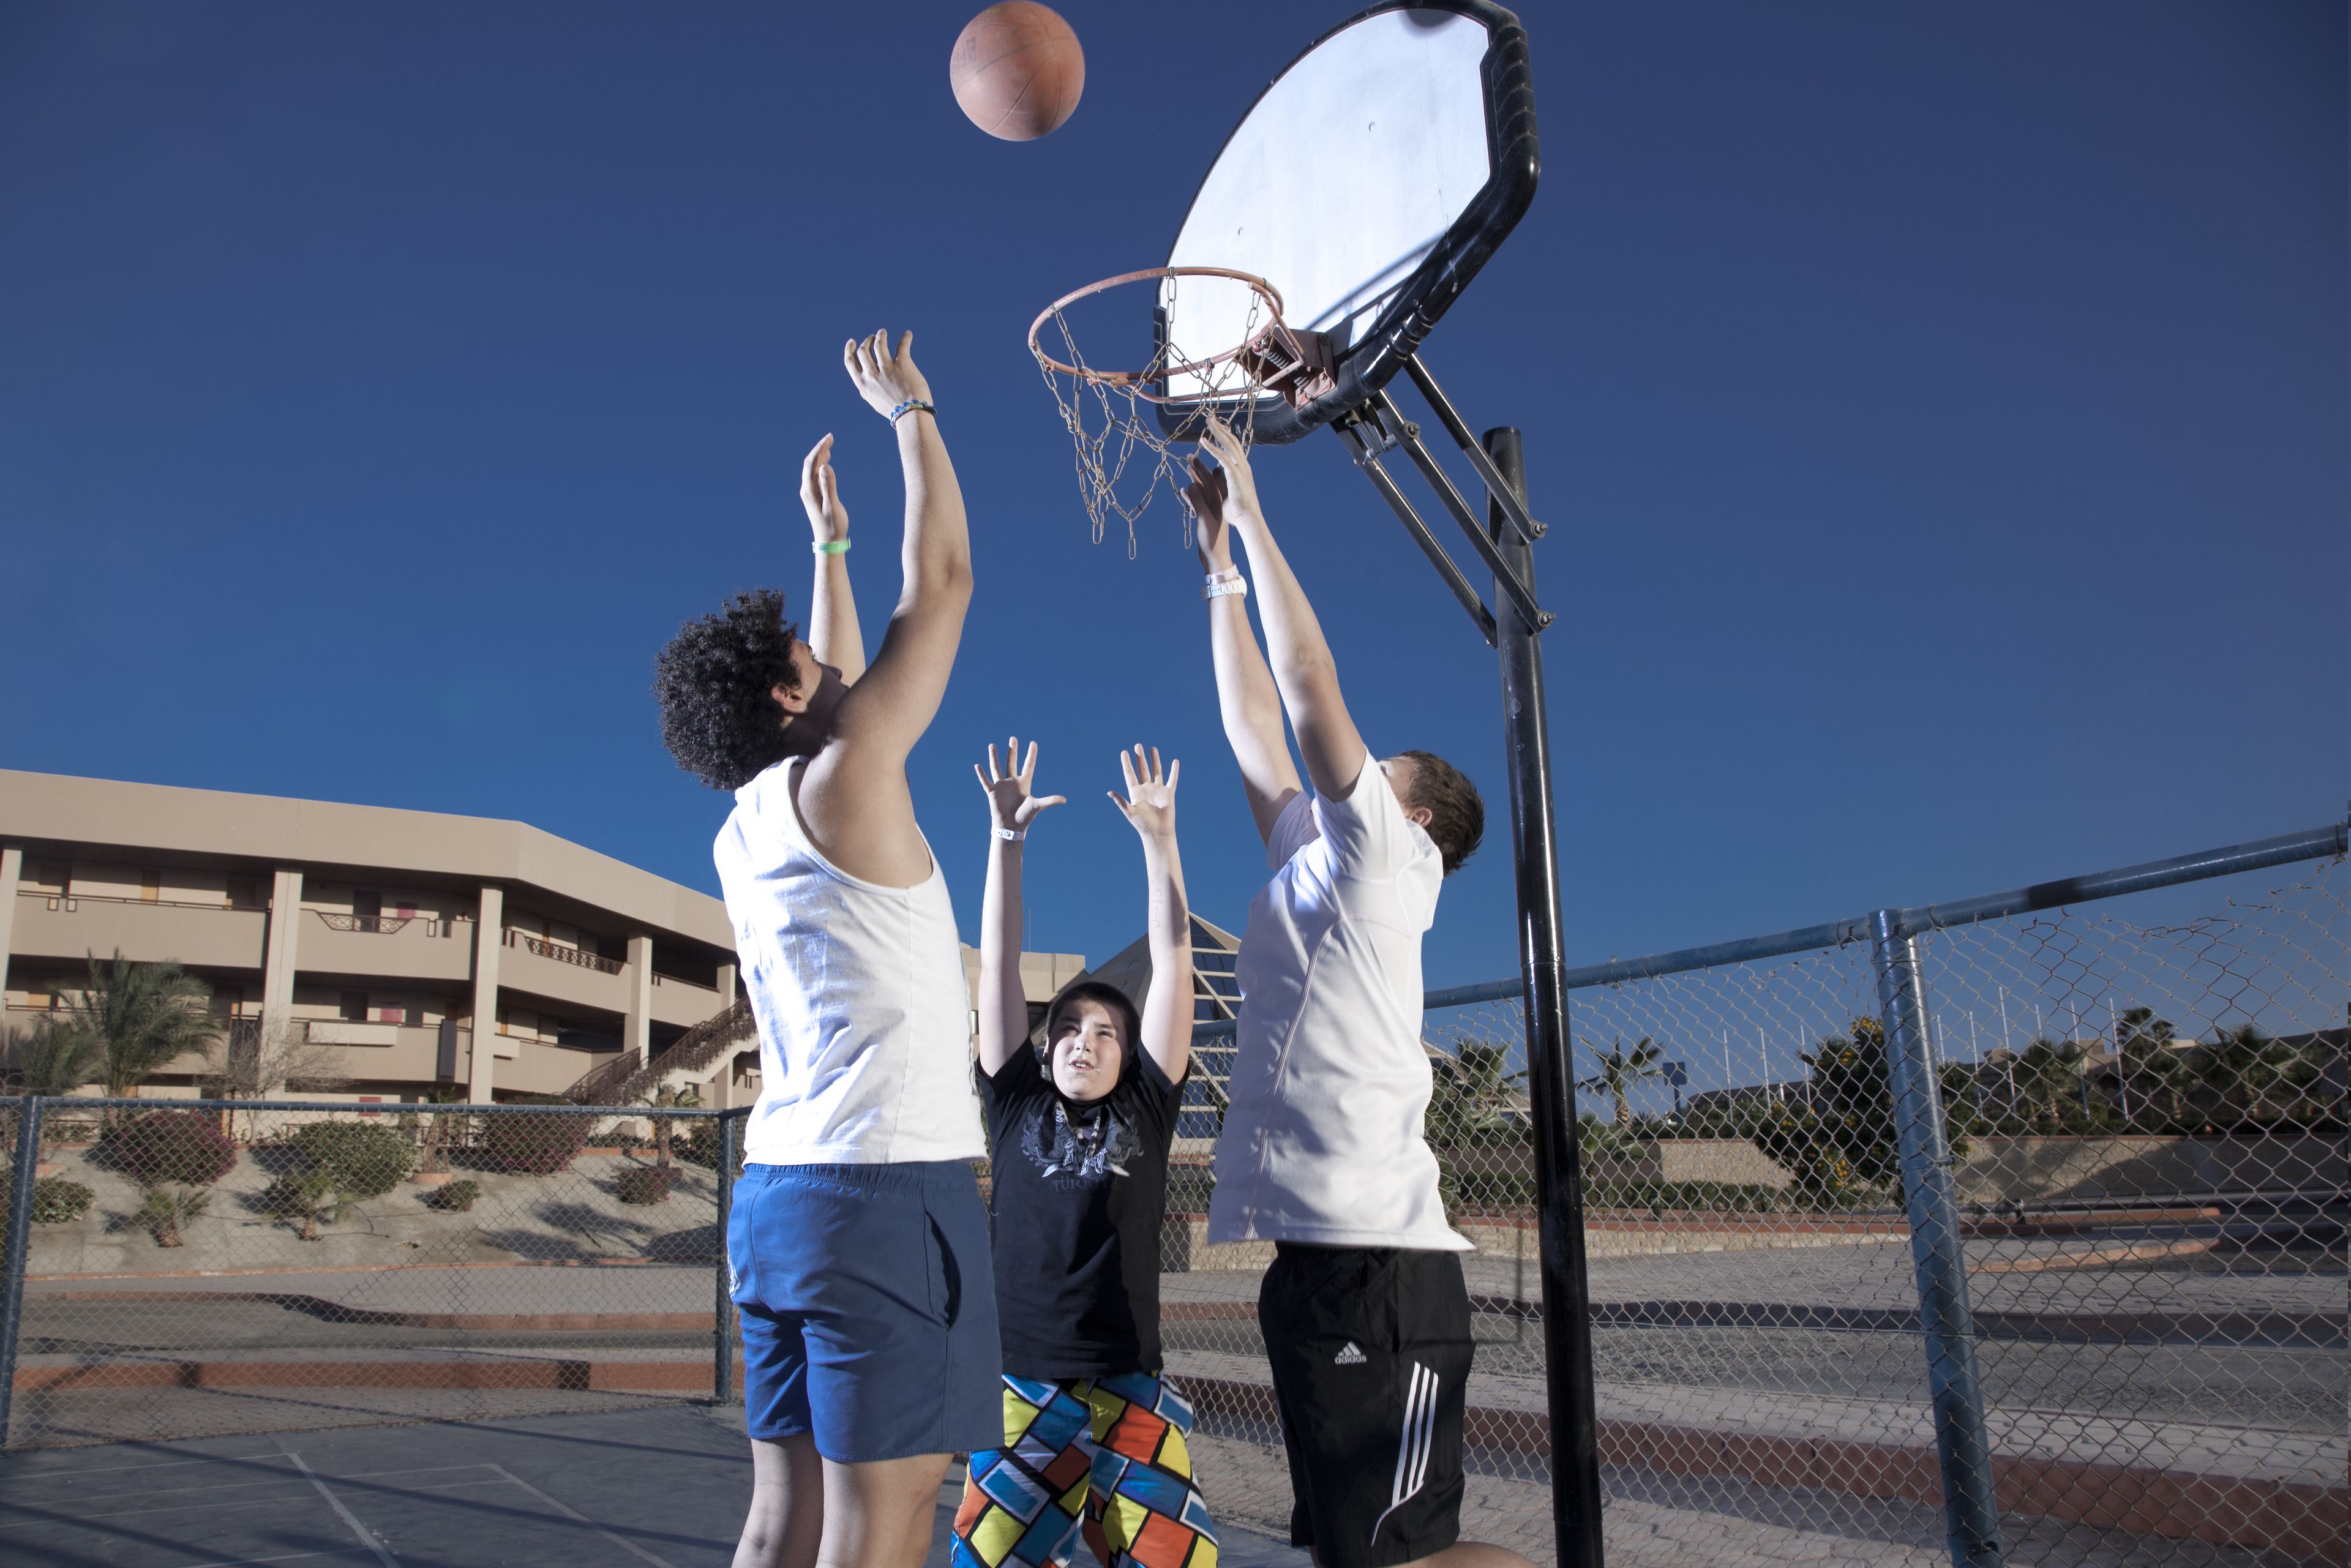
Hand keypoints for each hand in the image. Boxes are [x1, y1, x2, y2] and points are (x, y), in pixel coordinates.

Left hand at [800, 434, 848, 543]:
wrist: (829, 543)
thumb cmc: (833, 526)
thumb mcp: (832, 506)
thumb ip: (829, 486)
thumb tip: (825, 466)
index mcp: (809, 491)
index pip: (811, 464)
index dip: (819, 449)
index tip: (829, 439)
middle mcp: (806, 490)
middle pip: (810, 464)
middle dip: (819, 449)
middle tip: (831, 437)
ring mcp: (810, 493)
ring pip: (812, 469)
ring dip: (820, 456)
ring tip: (829, 445)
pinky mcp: (815, 496)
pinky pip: (816, 476)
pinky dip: (821, 465)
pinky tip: (827, 462)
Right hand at [843, 329, 933, 421]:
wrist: (911, 417)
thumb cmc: (895, 412)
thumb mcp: (875, 402)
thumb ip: (868, 390)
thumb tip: (864, 384)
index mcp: (863, 385)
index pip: (850, 363)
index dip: (849, 350)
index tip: (852, 342)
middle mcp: (872, 375)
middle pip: (863, 351)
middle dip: (866, 342)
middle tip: (872, 338)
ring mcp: (886, 369)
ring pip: (878, 344)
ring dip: (880, 336)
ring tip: (883, 332)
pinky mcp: (902, 365)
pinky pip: (902, 345)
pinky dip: (906, 338)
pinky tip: (908, 334)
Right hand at [973, 737, 1064, 835]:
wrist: (1011, 827)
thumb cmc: (1025, 817)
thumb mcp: (1037, 806)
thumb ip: (1050, 801)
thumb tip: (1064, 800)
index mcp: (1024, 783)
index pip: (1028, 765)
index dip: (1031, 755)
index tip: (1033, 743)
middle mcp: (1012, 782)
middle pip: (1012, 762)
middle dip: (1012, 750)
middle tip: (1013, 738)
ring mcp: (1002, 786)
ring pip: (997, 768)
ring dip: (994, 757)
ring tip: (992, 745)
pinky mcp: (992, 792)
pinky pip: (986, 781)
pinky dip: (981, 774)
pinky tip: (977, 765)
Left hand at [1108, 744, 1178, 842]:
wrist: (1157, 833)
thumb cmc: (1142, 825)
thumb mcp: (1130, 812)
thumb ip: (1120, 801)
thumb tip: (1109, 792)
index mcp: (1135, 792)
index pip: (1130, 774)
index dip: (1127, 763)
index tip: (1124, 752)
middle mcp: (1146, 789)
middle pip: (1142, 769)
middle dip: (1140, 758)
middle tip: (1137, 745)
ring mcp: (1157, 790)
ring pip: (1156, 771)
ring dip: (1154, 760)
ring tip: (1152, 748)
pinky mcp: (1168, 794)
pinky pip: (1172, 780)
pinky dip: (1174, 771)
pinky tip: (1175, 762)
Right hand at [1182, 454, 1231, 572]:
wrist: (1215, 557)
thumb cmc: (1213, 540)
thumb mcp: (1204, 520)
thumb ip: (1198, 502)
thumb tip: (1192, 485)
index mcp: (1219, 502)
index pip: (1212, 480)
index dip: (1203, 468)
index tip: (1195, 458)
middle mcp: (1216, 503)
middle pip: (1207, 482)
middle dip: (1198, 470)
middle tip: (1189, 457)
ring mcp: (1210, 509)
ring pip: (1202, 490)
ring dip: (1194, 479)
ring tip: (1187, 468)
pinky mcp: (1205, 517)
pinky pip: (1197, 502)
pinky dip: (1190, 495)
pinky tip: (1183, 490)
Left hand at [1195, 416, 1263, 528]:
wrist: (1248, 519)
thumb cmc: (1239, 512)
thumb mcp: (1229, 495)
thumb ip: (1224, 486)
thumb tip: (1219, 484)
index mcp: (1242, 469)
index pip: (1234, 448)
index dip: (1225, 436)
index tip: (1217, 428)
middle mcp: (1243, 465)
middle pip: (1231, 441)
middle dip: (1221, 428)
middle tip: (1210, 417)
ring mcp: (1240, 469)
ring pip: (1228, 444)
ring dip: (1217, 431)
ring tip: (1207, 421)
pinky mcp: (1234, 474)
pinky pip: (1221, 457)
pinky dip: (1212, 448)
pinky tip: (1202, 441)